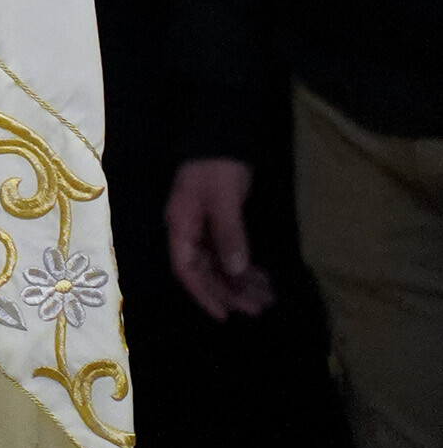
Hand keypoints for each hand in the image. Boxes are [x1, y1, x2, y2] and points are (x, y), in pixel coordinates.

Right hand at [167, 156, 275, 319]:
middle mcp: (188, 229)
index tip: (226, 315)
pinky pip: (228, 252)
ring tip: (266, 298)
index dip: (204, 294)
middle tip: (258, 309)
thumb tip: (235, 272)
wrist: (221, 132)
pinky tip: (263, 278)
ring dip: (239, 282)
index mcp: (181, 225)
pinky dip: (245, 267)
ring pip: (218, 263)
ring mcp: (203, 226)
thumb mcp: (224, 199)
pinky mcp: (219, 221)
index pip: (186, 269)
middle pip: (204, 270)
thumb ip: (228, 234)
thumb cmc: (218, 167)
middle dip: (228, 292)